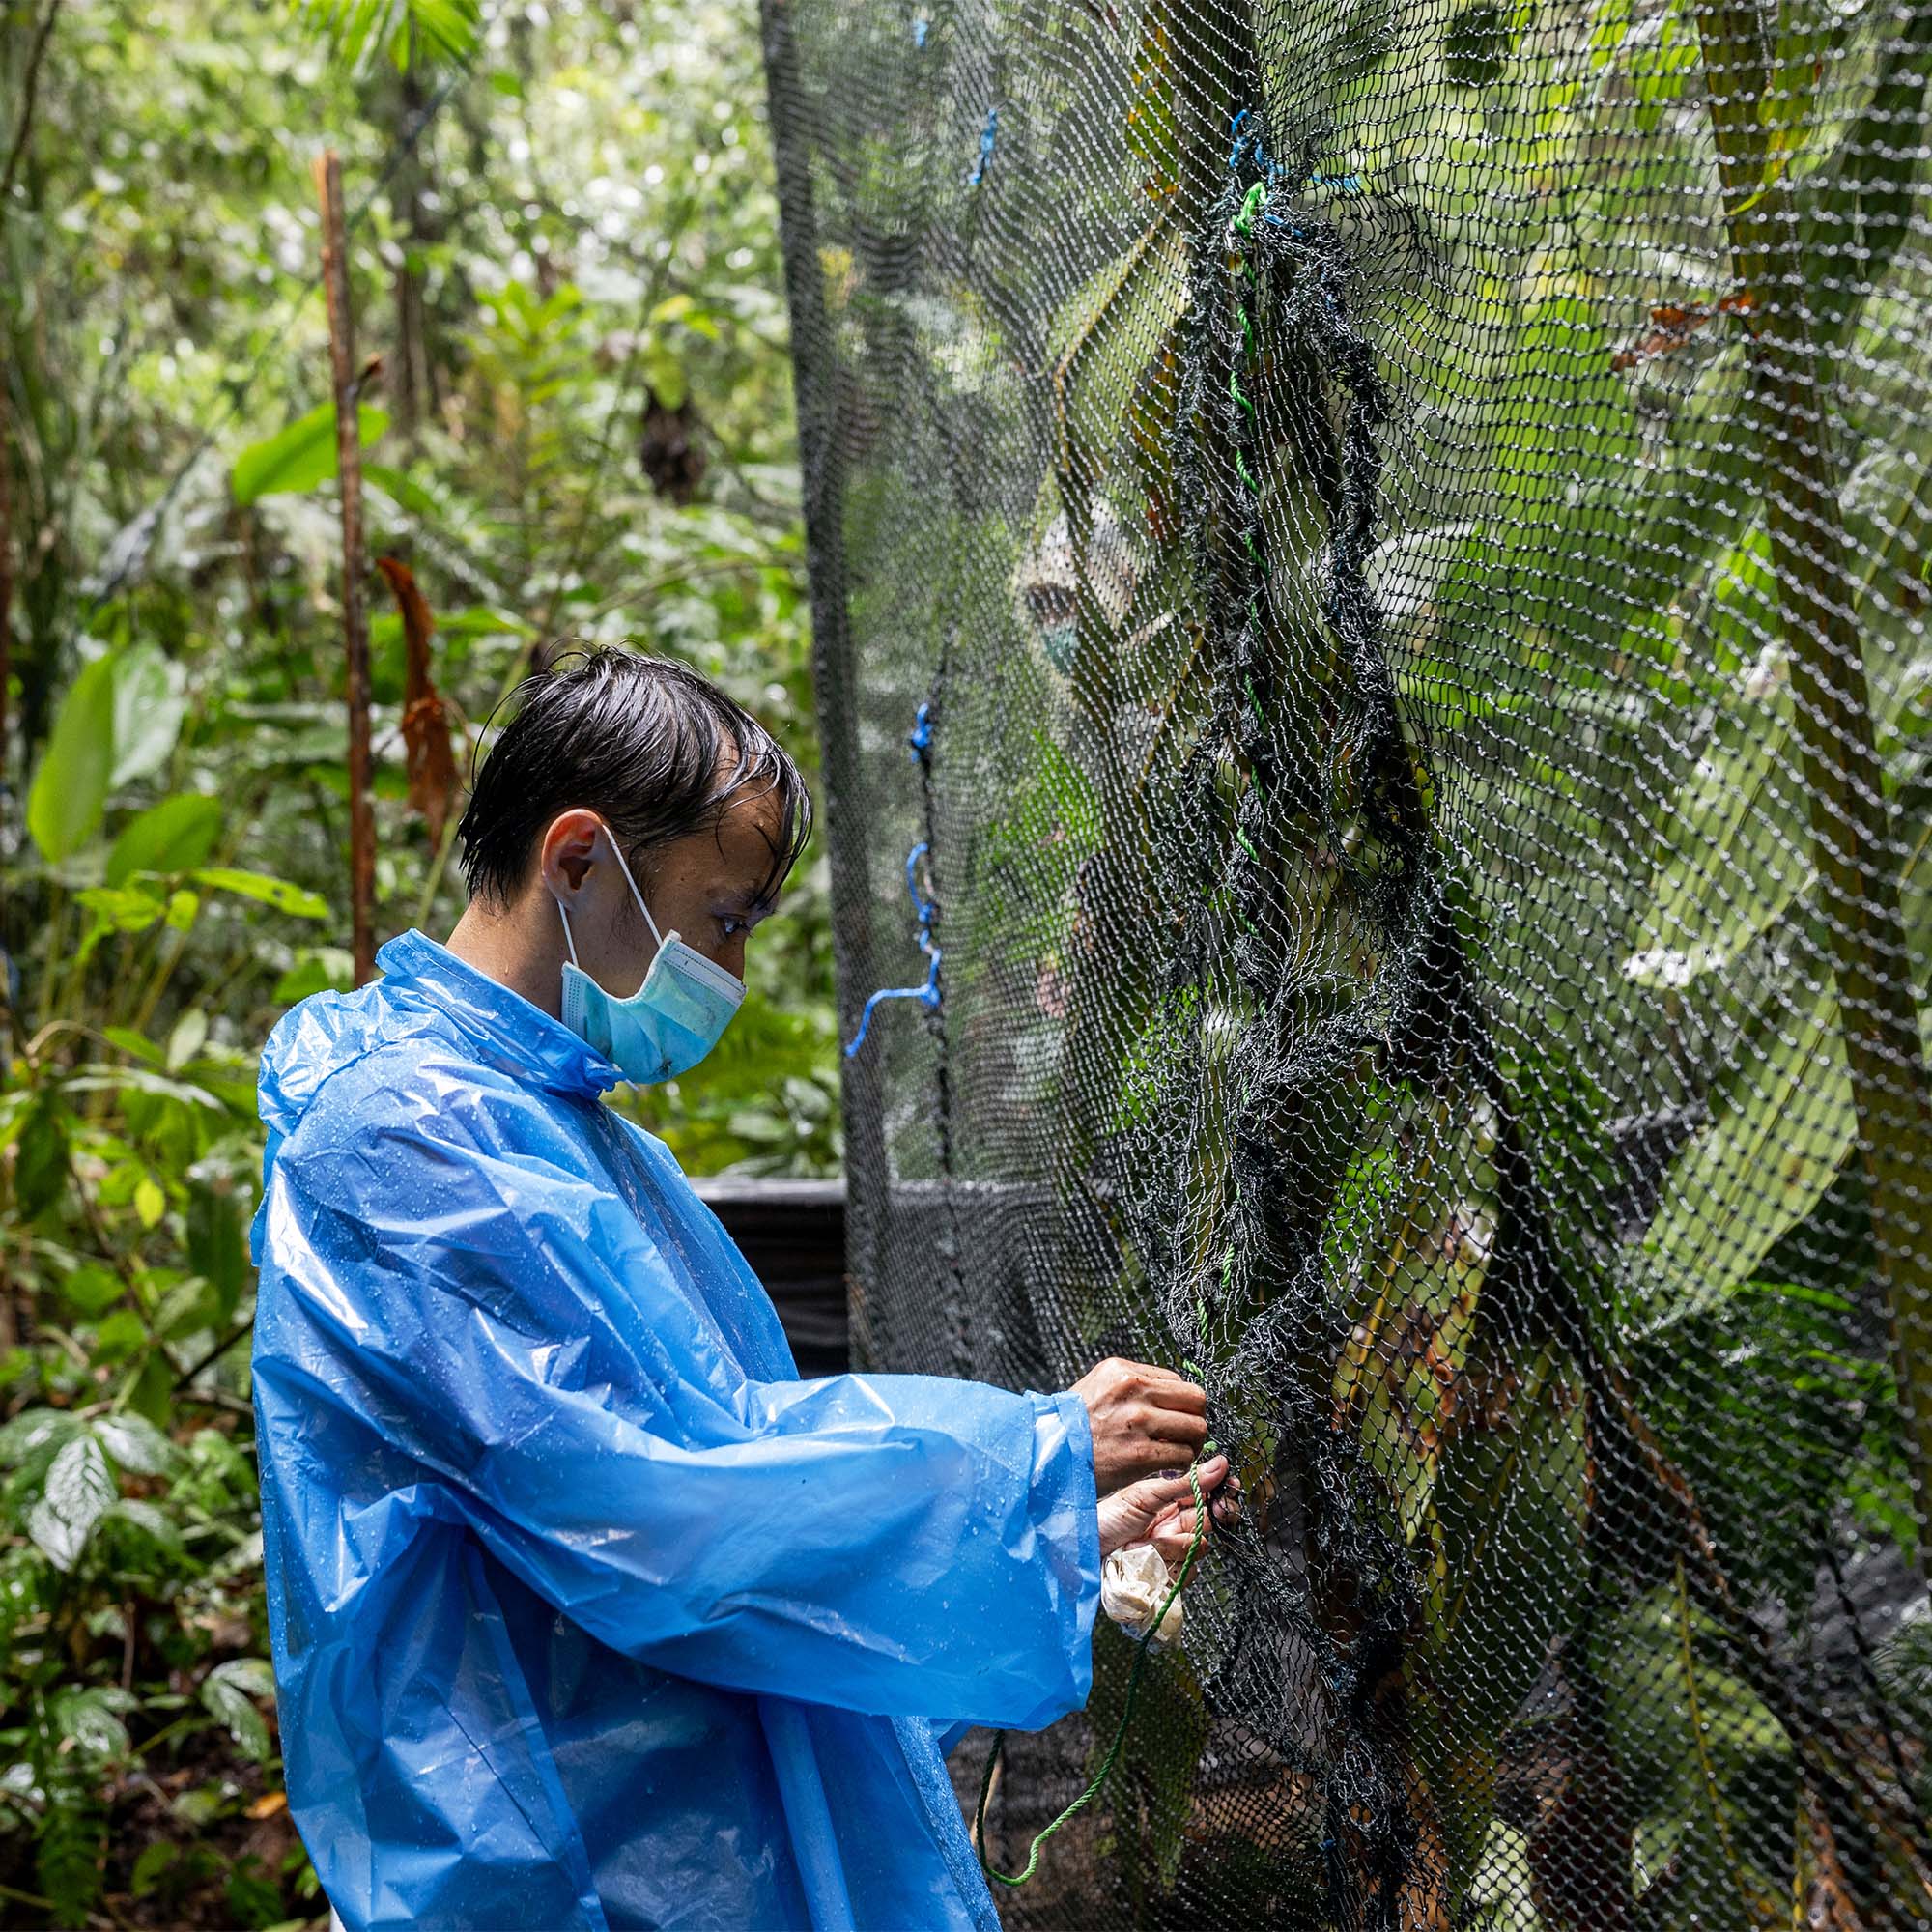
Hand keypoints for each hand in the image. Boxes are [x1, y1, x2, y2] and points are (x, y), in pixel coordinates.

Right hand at [1069, 1357, 1209, 1492]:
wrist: (1047, 1454)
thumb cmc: (1071, 1425)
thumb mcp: (1097, 1387)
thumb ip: (1131, 1386)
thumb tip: (1169, 1395)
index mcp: (1123, 1371)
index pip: (1177, 1380)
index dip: (1181, 1402)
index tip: (1175, 1416)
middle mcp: (1134, 1390)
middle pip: (1196, 1399)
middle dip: (1195, 1418)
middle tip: (1187, 1434)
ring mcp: (1139, 1422)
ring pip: (1196, 1428)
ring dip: (1193, 1443)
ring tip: (1181, 1451)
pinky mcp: (1141, 1454)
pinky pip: (1184, 1455)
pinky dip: (1183, 1463)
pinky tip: (1170, 1465)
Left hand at [1097, 1456, 1239, 1560]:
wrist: (1086, 1551)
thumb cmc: (1108, 1518)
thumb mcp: (1147, 1495)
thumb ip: (1186, 1482)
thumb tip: (1220, 1463)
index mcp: (1171, 1501)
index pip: (1208, 1495)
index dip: (1222, 1494)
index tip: (1230, 1490)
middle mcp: (1176, 1525)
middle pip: (1211, 1522)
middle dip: (1205, 1519)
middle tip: (1197, 1516)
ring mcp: (1173, 1551)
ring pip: (1199, 1548)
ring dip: (1175, 1545)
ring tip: (1149, 1541)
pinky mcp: (1170, 1575)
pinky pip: (1187, 1573)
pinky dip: (1170, 1567)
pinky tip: (1149, 1561)